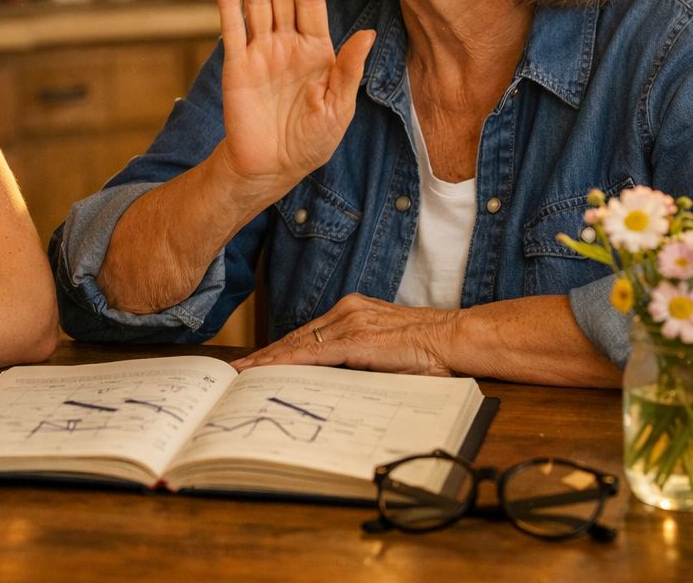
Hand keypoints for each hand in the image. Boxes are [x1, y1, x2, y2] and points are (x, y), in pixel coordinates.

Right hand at [214, 0, 374, 196]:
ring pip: (259, 2)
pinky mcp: (237, 65)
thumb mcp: (339, 108)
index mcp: (317, 51)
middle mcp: (287, 44)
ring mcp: (261, 52)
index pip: (310, 3)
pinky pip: (232, 27)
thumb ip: (349, 69)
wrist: (272, 167)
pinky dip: (228, 1)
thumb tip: (368, 34)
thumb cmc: (311, 141)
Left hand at [231, 294, 456, 375]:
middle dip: (265, 355)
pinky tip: (269, 371)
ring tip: (243, 374)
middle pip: (296, 337)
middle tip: (237, 371)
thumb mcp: (388, 352)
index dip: (280, 349)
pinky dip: (286, 362)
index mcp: (354, 312)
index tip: (258, 361)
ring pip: (298, 344)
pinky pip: (313, 353)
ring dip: (268, 360)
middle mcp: (347, 311)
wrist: (455, 338)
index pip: (308, 334)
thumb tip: (339, 380)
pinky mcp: (356, 338)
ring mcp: (350, 322)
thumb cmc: (429, 350)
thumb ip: (362, 359)